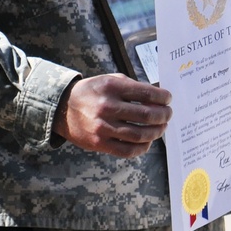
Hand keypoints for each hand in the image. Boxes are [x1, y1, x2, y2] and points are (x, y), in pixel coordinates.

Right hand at [52, 74, 171, 155]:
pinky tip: (147, 141)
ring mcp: (103, 127)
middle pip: (146, 115)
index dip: (162, 97)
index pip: (146, 93)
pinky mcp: (99, 143)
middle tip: (168, 114)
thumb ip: (132, 87)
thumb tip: (157, 98)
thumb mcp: (108, 80)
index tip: (168, 99)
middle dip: (164, 115)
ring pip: (140, 134)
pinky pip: (128, 150)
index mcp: (111, 87)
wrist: (62, 109)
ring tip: (161, 127)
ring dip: (157, 132)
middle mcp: (107, 107)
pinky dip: (143, 147)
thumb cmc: (91, 93)